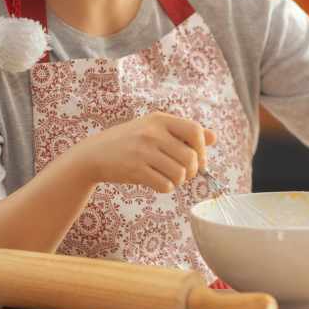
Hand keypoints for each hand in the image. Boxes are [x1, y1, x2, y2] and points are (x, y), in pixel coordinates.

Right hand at [71, 112, 215, 192]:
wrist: (94, 154)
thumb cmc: (129, 142)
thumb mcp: (154, 129)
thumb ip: (184, 133)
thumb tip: (214, 137)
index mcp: (160, 120)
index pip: (195, 131)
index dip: (202, 149)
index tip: (199, 160)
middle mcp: (152, 133)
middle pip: (191, 158)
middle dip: (192, 171)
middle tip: (183, 174)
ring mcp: (143, 151)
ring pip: (180, 174)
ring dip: (178, 181)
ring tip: (168, 177)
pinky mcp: (135, 170)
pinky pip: (165, 185)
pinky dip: (165, 188)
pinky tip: (156, 182)